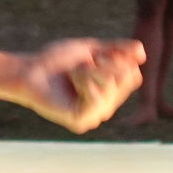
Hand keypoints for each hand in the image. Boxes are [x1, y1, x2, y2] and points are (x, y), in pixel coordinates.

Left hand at [17, 39, 145, 132]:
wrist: (30, 70)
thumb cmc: (57, 60)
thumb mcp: (92, 50)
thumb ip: (116, 51)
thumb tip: (142, 50)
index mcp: (108, 92)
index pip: (133, 76)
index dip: (120, 60)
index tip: (97, 55)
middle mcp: (105, 106)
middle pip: (126, 80)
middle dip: (106, 65)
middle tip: (82, 65)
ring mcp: (94, 116)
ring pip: (111, 87)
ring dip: (91, 72)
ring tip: (73, 73)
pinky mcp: (81, 121)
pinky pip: (97, 98)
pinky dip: (85, 82)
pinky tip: (73, 80)